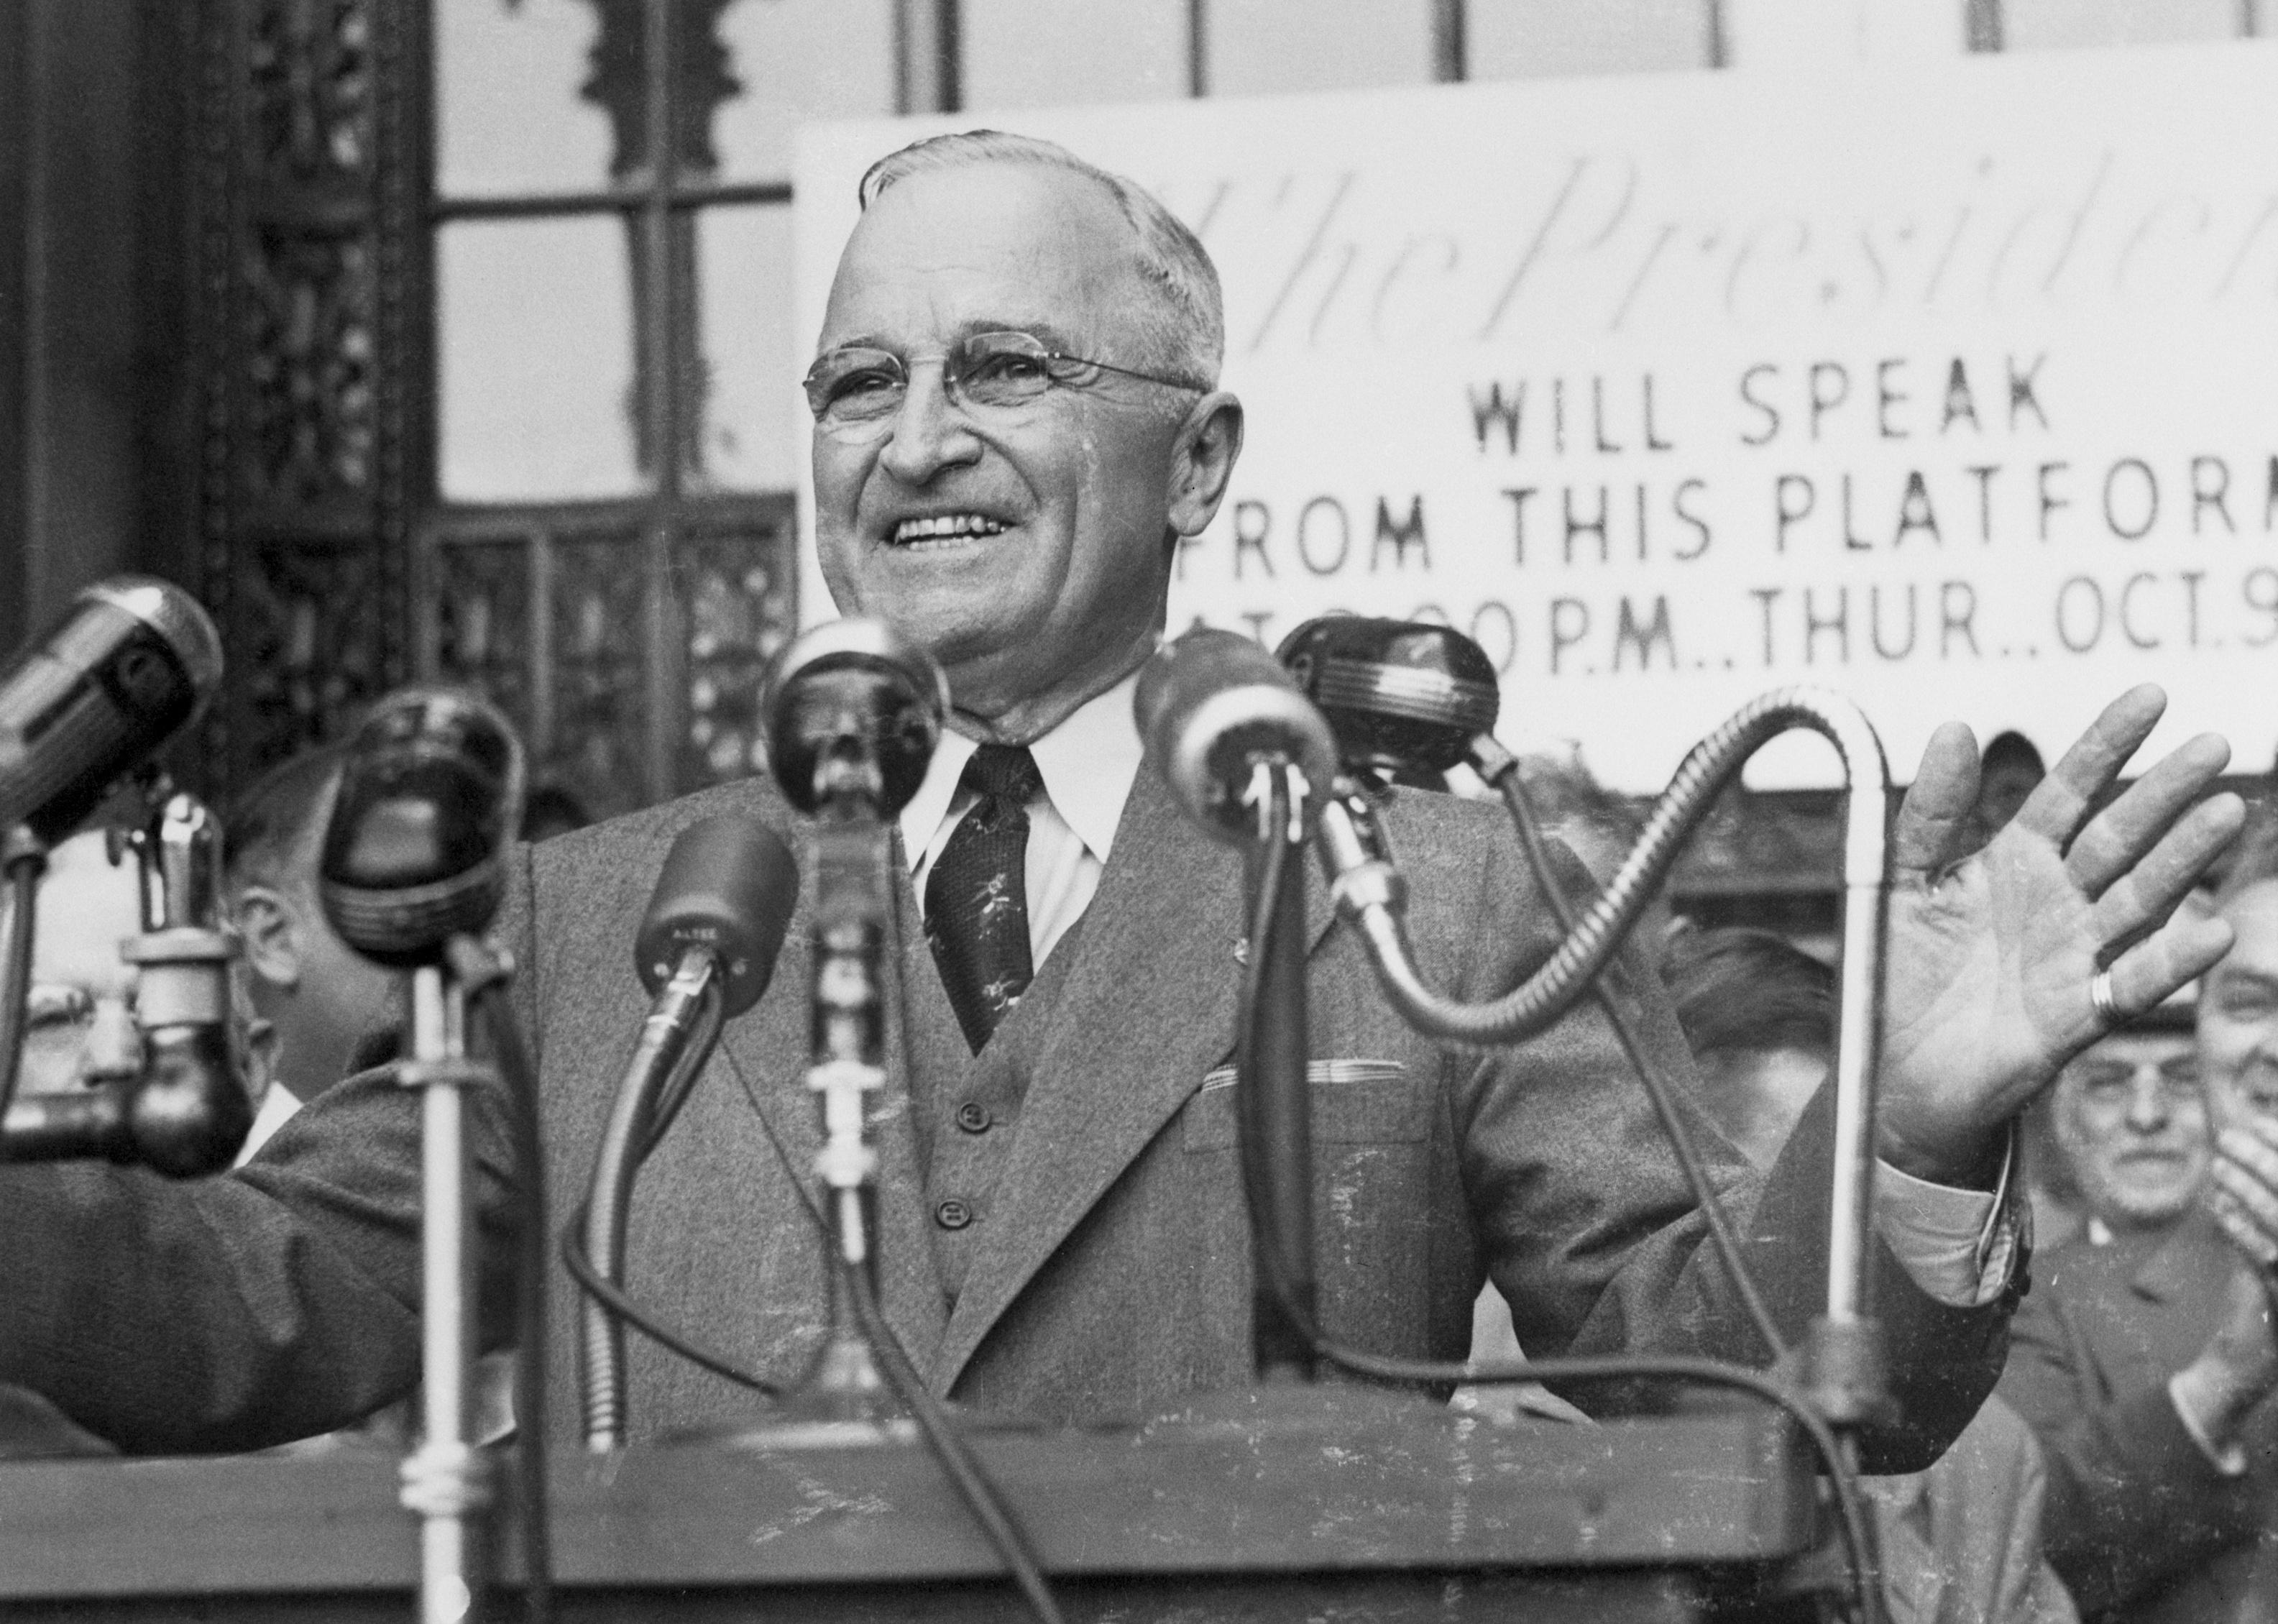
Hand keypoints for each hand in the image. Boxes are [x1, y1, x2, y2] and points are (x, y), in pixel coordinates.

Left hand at [1875, 685, 2240, 1182]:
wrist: (1894, 1070)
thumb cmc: (1901, 972)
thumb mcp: (1898, 881)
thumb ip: (1928, 813)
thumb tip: (1955, 728)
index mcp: (2016, 861)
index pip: (2069, 792)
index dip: (2107, 745)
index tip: (2151, 696)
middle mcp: (2057, 901)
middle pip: (2118, 837)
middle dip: (2164, 792)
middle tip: (2213, 744)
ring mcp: (2074, 956)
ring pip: (2139, 900)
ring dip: (2183, 858)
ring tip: (2228, 810)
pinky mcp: (2075, 1017)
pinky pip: (2129, 986)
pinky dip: (2170, 964)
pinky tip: (2213, 933)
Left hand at [2176, 1129, 2277, 1445]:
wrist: (2252, 1371)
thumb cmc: (2259, 1308)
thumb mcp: (2260, 1259)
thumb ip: (2251, 1219)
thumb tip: (2235, 1167)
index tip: (2260, 1124)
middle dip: (2265, 1161)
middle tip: (2233, 1135)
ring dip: (2247, 1190)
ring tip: (2219, 1165)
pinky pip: (2262, 1259)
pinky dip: (2239, 1229)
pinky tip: (2218, 1208)